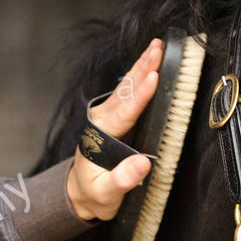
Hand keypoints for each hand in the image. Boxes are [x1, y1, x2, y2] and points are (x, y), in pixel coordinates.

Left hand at [66, 38, 161, 220]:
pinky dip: (139, 74)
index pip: (124, 112)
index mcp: (100, 136)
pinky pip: (128, 91)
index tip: (154, 77)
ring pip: (126, 86)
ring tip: (157, 46)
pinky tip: (149, 61)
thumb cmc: (94, 194)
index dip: (140, 94)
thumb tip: (142, 165)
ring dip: (142, 65)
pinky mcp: (114, 116)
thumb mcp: (106, 194)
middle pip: (125, 91)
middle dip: (143, 68)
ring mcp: (107, 116)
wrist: (80, 194)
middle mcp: (102, 120)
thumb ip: (121, 180)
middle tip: (159, 48)